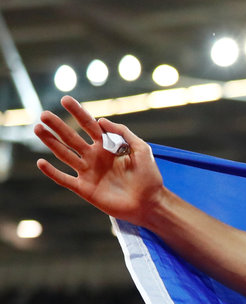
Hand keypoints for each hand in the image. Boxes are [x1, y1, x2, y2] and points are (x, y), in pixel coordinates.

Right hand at [34, 96, 164, 225]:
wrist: (150, 203)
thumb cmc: (149, 177)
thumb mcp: (142, 150)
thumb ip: (124, 133)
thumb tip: (102, 120)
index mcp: (107, 146)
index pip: (89, 125)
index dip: (78, 112)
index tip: (65, 99)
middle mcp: (94, 157)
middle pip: (72, 138)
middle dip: (58, 126)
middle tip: (44, 114)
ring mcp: (88, 172)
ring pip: (64, 154)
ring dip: (51, 142)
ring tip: (38, 129)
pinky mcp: (84, 189)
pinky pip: (65, 179)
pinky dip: (53, 172)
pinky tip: (41, 163)